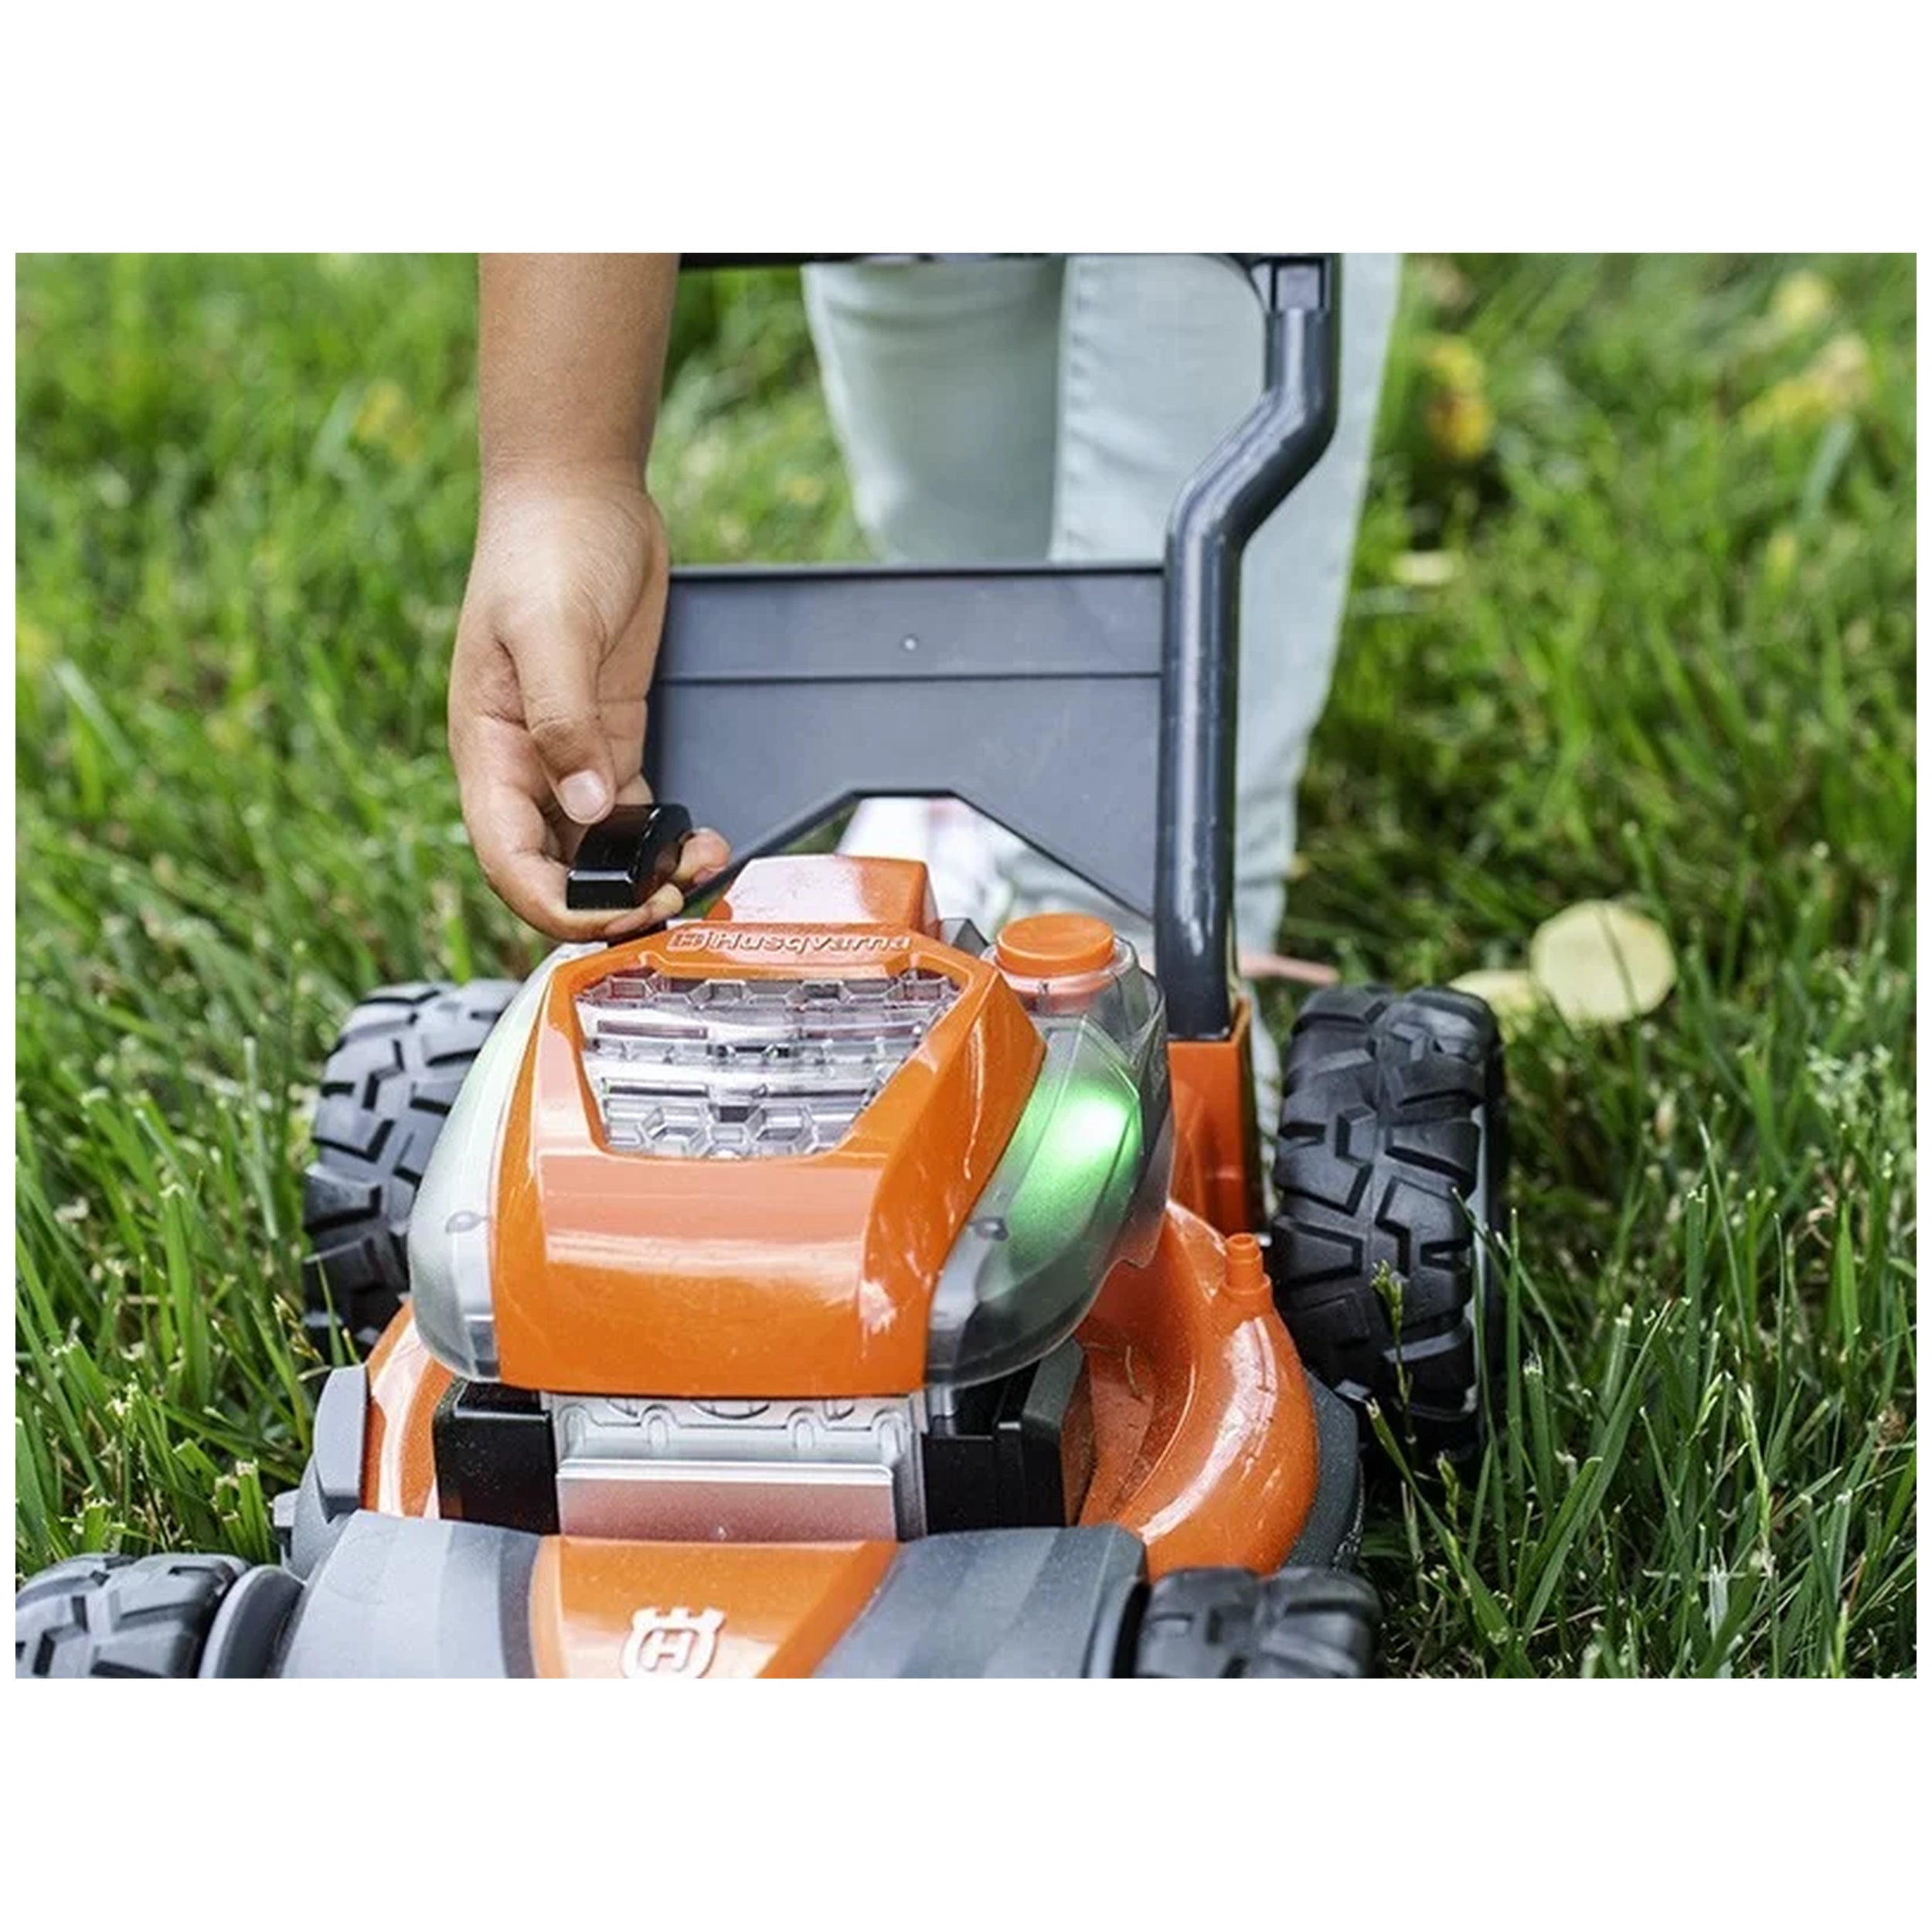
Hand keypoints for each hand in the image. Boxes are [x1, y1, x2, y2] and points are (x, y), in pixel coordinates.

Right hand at [449, 465, 729, 937]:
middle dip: (607, 902)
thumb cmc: (544, 549)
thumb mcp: (552, 631)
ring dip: (642, 875)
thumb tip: (583, 806)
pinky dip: (663, 837)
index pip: (509, 860)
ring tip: (697, 872)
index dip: (555, 905)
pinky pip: (633, 812)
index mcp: (488, 750)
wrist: (579, 494)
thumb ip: (564, 721)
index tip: (611, 918)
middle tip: (668, 903)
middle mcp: (525, 766)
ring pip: (598, 849)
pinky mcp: (611, 739)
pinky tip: (699, 840)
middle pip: (555, 869)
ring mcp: (569, 756)